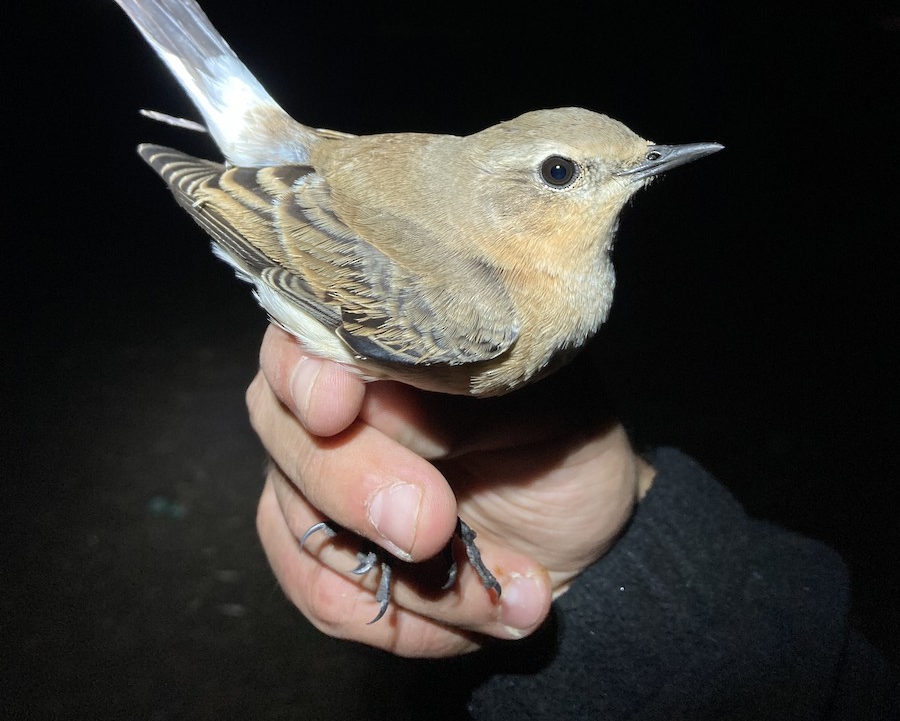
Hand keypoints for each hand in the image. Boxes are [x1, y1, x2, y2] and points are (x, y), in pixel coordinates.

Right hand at [246, 325, 654, 657]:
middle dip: (355, 488)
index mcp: (376, 336)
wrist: (584, 524)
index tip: (336, 408)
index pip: (303, 334)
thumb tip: (374, 402)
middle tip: (431, 526)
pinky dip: (410, 622)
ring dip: (410, 577)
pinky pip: (325, 599)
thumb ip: (454, 395)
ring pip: (300, 530)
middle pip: (285, 435)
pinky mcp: (324, 557)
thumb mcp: (540, 402)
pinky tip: (488, 614)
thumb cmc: (563, 436)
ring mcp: (315, 479)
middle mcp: (326, 398)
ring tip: (516, 585)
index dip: (305, 372)